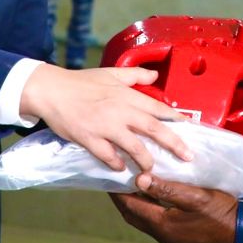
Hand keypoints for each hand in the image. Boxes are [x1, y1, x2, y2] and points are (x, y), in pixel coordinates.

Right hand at [19, 65, 190, 171]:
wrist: (51, 90)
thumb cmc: (82, 82)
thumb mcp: (111, 73)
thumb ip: (135, 75)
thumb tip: (154, 74)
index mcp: (128, 95)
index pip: (159, 109)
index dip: (177, 120)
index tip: (191, 130)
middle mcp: (121, 111)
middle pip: (154, 130)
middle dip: (174, 145)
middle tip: (187, 157)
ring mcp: (105, 126)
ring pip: (134, 147)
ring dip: (145, 161)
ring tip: (151, 169)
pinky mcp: (89, 138)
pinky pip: (108, 156)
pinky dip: (116, 164)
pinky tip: (120, 168)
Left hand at [110, 175, 237, 242]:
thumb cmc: (220, 211)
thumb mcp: (195, 196)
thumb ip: (167, 188)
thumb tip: (139, 180)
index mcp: (163, 225)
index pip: (131, 206)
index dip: (118, 191)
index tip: (109, 175)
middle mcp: (162, 234)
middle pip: (132, 215)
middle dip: (121, 198)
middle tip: (114, 178)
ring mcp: (169, 237)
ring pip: (142, 218)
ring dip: (133, 202)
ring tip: (128, 183)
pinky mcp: (177, 235)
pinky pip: (153, 219)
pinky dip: (146, 206)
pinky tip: (149, 194)